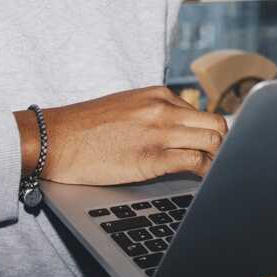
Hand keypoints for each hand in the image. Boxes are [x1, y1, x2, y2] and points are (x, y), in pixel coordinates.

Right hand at [14, 86, 226, 185]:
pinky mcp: (152, 157)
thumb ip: (156, 113)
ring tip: (215, 175)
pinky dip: (205, 173)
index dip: (214, 134)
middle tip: (221, 164)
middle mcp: (164, 108)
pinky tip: (201, 181)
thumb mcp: (127, 108)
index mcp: (159, 95)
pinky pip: (195, 163)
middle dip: (224, 146)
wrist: (52, 139)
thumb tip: (182, 130)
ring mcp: (159, 131)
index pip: (204, 112)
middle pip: (217, 125)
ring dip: (218, 160)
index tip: (216, 149)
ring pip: (213, 142)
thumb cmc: (85, 129)